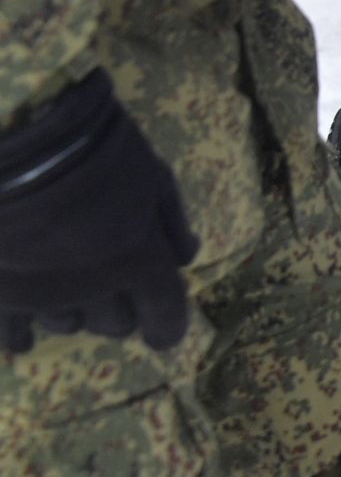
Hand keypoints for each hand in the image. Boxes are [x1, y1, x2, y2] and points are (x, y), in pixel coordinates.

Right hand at [0, 71, 196, 353]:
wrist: (23, 138)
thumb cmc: (97, 149)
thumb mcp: (153, 176)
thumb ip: (172, 223)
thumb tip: (186, 258)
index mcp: (141, 263)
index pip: (165, 316)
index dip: (167, 329)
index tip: (162, 334)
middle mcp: (96, 289)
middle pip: (116, 324)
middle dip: (121, 309)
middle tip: (113, 286)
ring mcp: (43, 294)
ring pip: (68, 325)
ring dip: (75, 311)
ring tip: (67, 286)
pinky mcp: (1, 294)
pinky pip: (11, 333)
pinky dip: (21, 336)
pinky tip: (23, 338)